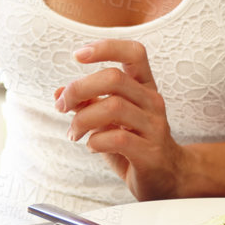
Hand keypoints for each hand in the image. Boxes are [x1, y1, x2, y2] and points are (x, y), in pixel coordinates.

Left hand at [55, 39, 183, 200]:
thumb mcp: (107, 120)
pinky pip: (118, 139)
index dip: (106, 47)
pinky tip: (92, 146)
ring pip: (113, 107)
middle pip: (114, 78)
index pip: (134, 52)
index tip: (77, 55)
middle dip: (79, 89)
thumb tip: (58, 93)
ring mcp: (155, 126)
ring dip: (82, 120)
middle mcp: (152, 101)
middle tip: (62, 106)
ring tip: (74, 133)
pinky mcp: (151, 152)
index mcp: (144, 87)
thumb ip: (87, 104)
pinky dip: (96, 141)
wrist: (166, 177)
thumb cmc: (134, 143)